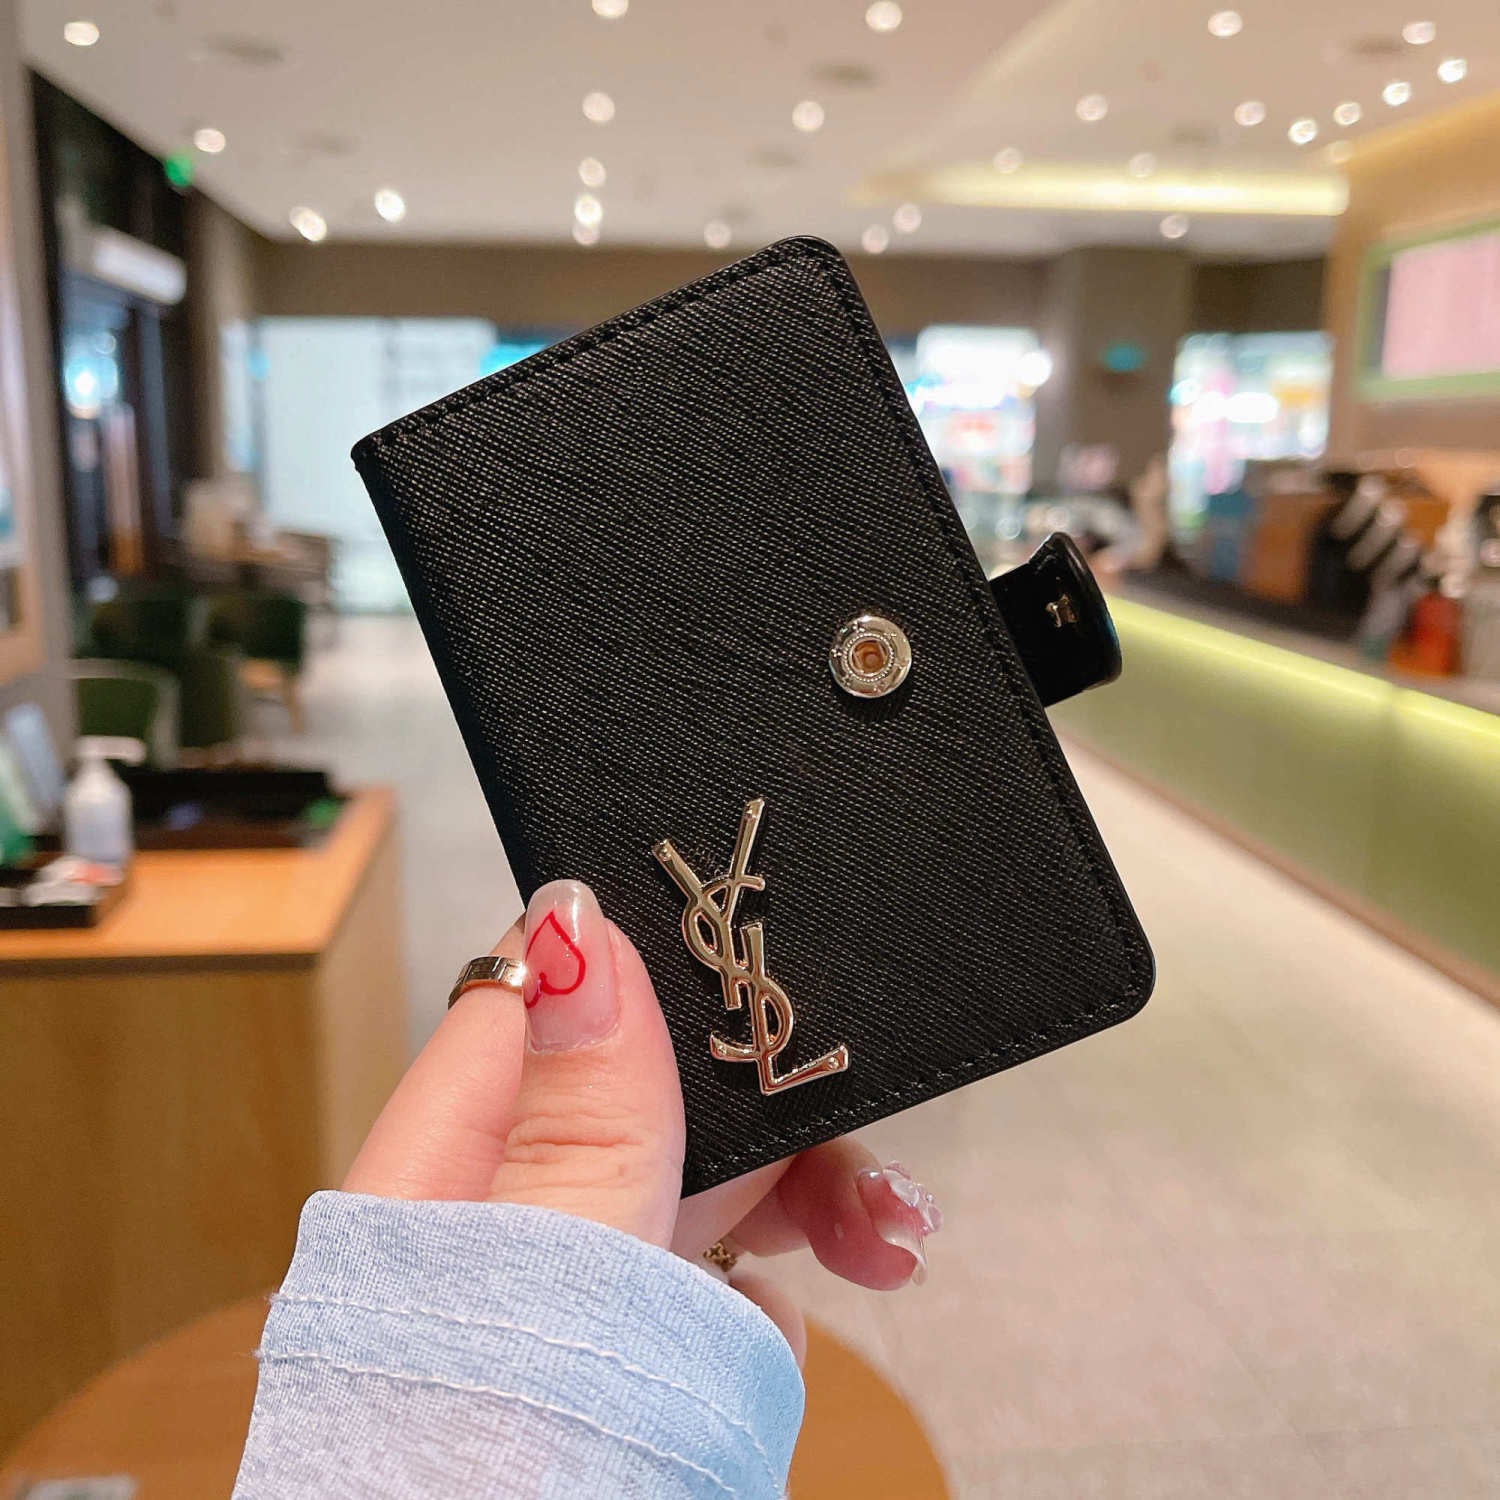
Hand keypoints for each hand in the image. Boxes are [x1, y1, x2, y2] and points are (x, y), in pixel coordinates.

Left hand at [343, 879, 940, 1359]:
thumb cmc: (477, 1491)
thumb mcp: (538, 1306)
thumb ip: (572, 1132)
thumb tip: (578, 927)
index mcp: (443, 1184)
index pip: (539, 1011)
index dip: (650, 967)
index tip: (763, 958)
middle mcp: (508, 1226)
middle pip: (652, 1094)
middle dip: (772, 1105)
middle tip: (869, 1132)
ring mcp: (576, 1295)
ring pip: (709, 1186)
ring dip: (809, 1196)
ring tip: (892, 1240)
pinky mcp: (635, 1356)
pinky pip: (727, 1279)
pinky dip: (788, 1284)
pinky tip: (825, 1304)